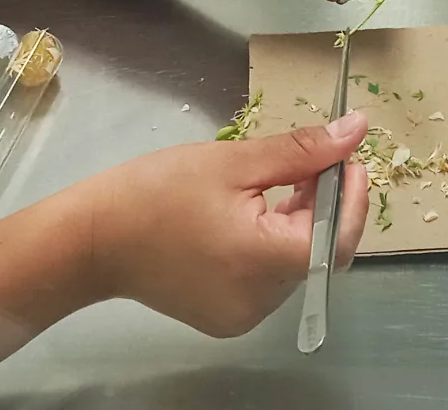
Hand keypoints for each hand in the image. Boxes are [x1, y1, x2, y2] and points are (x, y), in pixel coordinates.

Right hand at [77, 112, 370, 337]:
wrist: (90, 240)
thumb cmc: (155, 192)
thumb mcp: (233, 162)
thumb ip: (301, 151)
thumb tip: (356, 131)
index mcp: (264, 263)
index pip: (336, 236)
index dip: (351, 196)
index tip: (346, 157)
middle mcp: (261, 301)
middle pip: (319, 254)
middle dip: (325, 206)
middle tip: (312, 162)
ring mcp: (245, 316)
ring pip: (297, 267)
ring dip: (300, 225)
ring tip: (278, 184)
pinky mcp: (228, 317)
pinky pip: (270, 280)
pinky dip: (273, 246)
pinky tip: (254, 214)